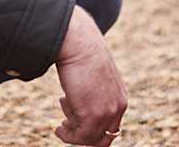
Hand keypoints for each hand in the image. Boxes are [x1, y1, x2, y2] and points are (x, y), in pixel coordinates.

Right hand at [55, 6, 126, 145]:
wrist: (79, 43)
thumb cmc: (83, 52)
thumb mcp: (95, 74)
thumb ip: (95, 90)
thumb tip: (83, 98)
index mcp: (120, 96)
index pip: (112, 127)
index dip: (95, 131)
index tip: (78, 126)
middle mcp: (118, 106)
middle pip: (103, 138)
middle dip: (84, 135)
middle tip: (67, 125)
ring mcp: (107, 112)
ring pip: (88, 138)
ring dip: (71, 130)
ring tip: (61, 116)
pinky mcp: (92, 115)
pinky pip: (78, 137)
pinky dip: (66, 135)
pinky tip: (58, 128)